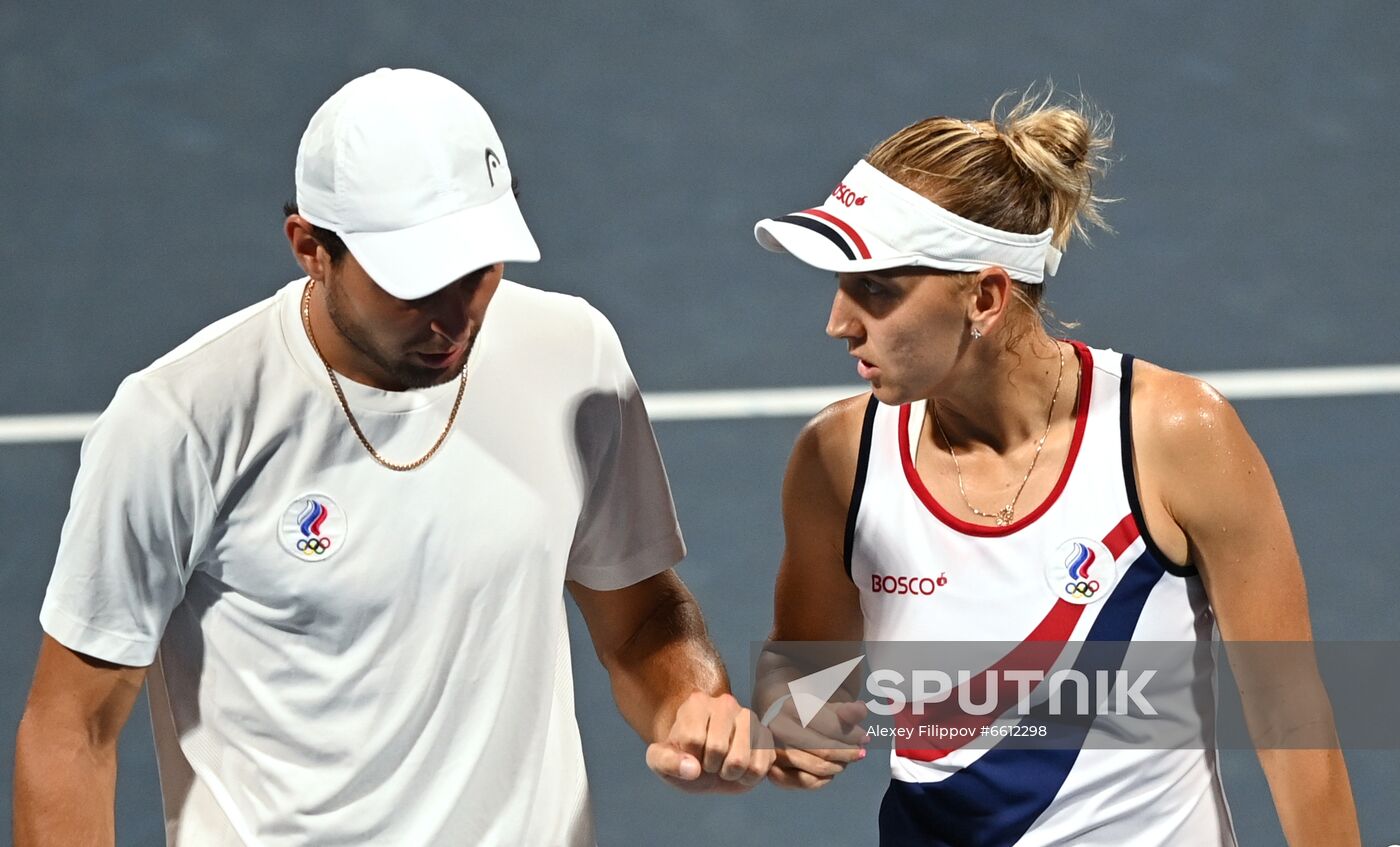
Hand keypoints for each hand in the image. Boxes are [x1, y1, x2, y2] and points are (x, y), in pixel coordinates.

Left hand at [646, 692, 774, 793]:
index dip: (689, 758)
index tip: (689, 755)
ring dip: (728, 774)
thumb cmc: (684, 757)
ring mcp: (749, 718)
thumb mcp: (661, 761)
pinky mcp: (766, 736)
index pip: (693, 739)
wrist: (706, 761)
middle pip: (717, 748)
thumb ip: (666, 762)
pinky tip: (740, 770)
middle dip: (709, 766)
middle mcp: (725, 704)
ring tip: (723, 766)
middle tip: (708, 762)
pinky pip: (759, 767)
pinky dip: (747, 778)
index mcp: (697, 704)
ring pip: (740, 760)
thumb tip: (692, 769)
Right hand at [766, 699, 867, 789]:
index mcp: (792, 707)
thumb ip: (845, 709)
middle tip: (859, 752)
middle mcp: (779, 730)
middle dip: (847, 753)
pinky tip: (831, 771)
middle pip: (824, 750)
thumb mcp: (826, 705)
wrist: (777, 719)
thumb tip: (861, 710)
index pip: (831, 727)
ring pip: (816, 768)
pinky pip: (805, 782)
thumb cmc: (807, 712)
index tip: (865, 738)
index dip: (853, 735)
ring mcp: (774, 753)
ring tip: (846, 760)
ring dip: (838, 766)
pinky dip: (824, 779)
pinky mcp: (774, 772)